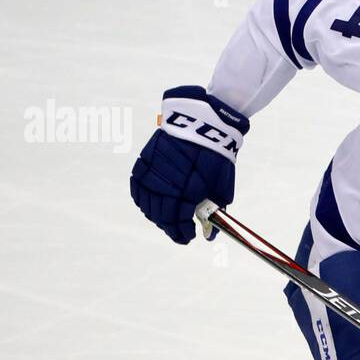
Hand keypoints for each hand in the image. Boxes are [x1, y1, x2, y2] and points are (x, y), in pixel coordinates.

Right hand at [130, 86, 246, 243]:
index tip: (189, 237)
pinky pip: (137, 187)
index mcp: (186, 192)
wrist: (204, 122)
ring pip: (147, 204)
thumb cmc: (217, 157)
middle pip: (161, 216)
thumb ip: (215, 213)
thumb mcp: (222, 187)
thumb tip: (210, 236)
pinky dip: (142, 199)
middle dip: (170, 227)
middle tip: (179, 230)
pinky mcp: (144, 161)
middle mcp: (166, 184)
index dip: (182, 234)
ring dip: (156, 215)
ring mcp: (152, 173)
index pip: (177, 223)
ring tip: (166, 218)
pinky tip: (149, 203)